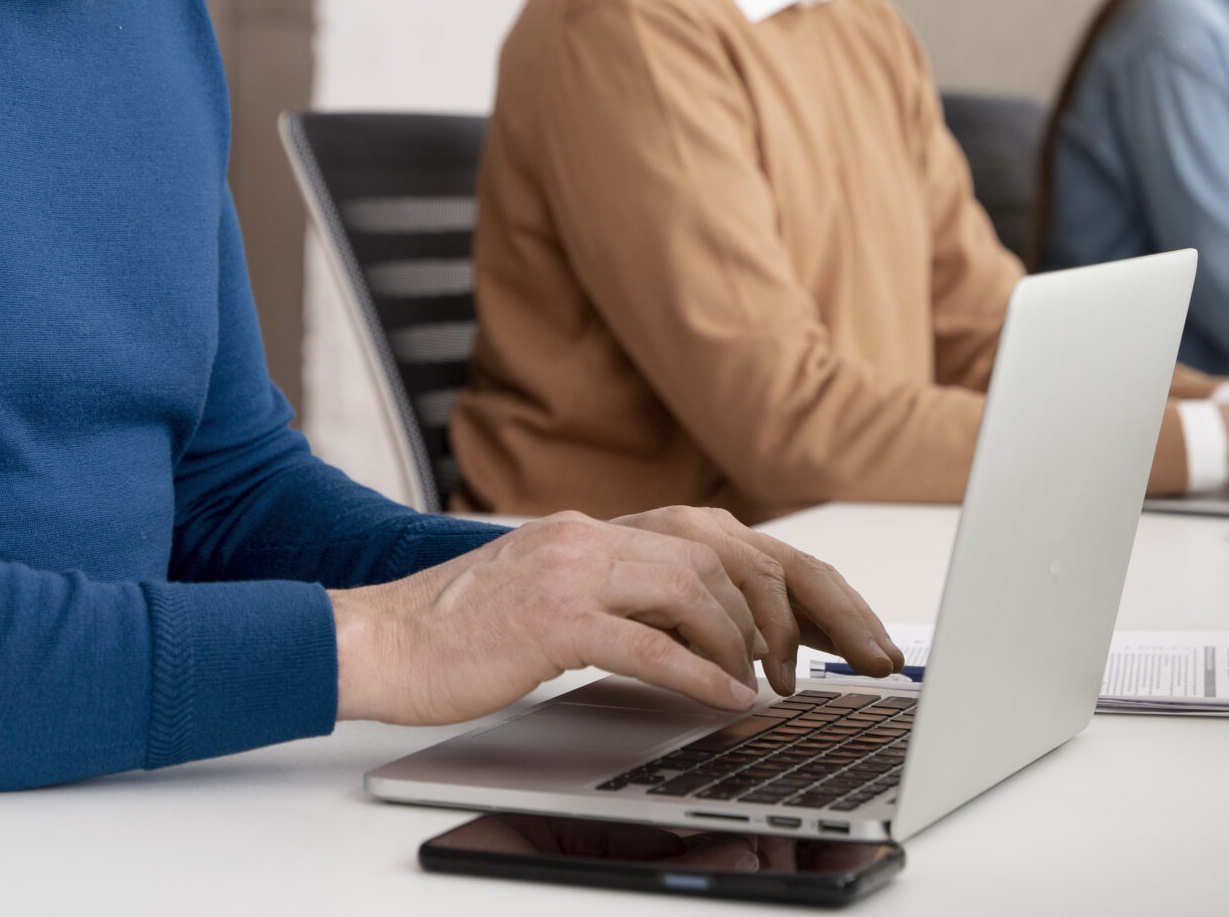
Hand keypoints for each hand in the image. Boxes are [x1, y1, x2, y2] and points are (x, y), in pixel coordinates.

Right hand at [329, 509, 898, 725]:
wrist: (379, 639)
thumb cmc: (466, 633)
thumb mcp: (561, 596)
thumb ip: (630, 597)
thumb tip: (719, 634)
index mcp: (605, 527)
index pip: (730, 536)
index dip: (801, 579)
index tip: (849, 627)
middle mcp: (597, 533)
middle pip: (732, 550)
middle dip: (803, 606)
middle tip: (842, 659)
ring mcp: (574, 568)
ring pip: (699, 587)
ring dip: (752, 642)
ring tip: (774, 685)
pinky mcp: (551, 618)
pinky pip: (650, 643)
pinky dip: (703, 673)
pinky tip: (734, 701)